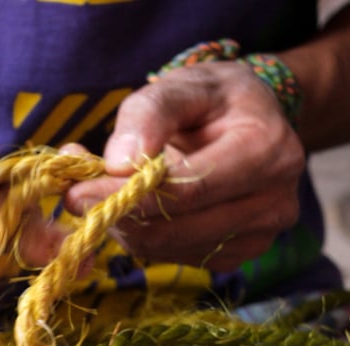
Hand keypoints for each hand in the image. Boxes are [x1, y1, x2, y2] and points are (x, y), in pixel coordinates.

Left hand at [64, 61, 305, 271]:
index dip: (126, 194)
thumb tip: (117, 163)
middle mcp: (272, 203)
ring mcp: (257, 237)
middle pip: (174, 228)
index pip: (187, 190)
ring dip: (127, 226)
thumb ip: (150, 112)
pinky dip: (146, 236)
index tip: (77, 191)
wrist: (257, 125)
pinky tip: (142, 209)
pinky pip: (175, 257)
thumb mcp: (186, 84)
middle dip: (118, 214)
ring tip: (111, 194)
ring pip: (168, 248)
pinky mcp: (238, 257)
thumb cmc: (217, 101)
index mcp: (267, 152)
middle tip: (77, 197)